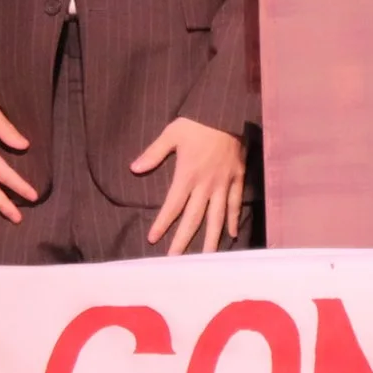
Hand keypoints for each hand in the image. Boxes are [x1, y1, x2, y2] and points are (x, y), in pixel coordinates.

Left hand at [131, 117, 246, 255]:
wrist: (227, 111)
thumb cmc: (197, 122)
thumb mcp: (172, 134)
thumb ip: (153, 153)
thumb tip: (134, 168)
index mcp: (187, 175)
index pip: (173, 206)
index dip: (163, 223)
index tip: (153, 239)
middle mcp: (206, 184)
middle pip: (194, 218)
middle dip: (183, 240)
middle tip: (175, 260)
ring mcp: (223, 183)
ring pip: (217, 217)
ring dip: (210, 239)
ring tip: (206, 258)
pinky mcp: (238, 179)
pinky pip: (235, 204)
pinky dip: (233, 220)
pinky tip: (231, 235)